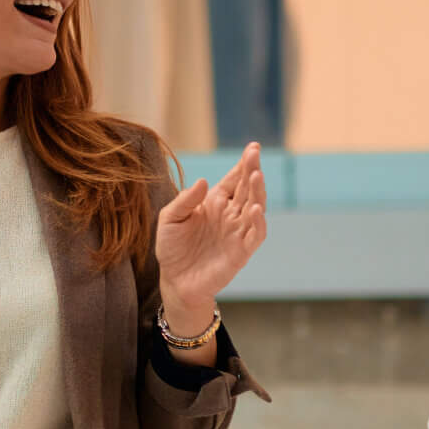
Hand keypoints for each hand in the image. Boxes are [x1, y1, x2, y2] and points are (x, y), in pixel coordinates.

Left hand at [155, 141, 267, 328]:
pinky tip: (255, 209)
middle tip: (255, 153)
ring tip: (256, 175)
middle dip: (252, 170)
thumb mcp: (170, 219)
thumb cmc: (172, 248)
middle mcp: (230, 215)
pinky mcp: (241, 251)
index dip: (244, 164)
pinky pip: (255, 234)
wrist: (175, 280)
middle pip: (247, 189)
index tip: (252, 148)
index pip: (234, 180)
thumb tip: (203, 181)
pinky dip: (258, 222)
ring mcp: (237, 232)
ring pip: (255, 207)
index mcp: (215, 203)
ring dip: (258, 192)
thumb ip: (185, 200)